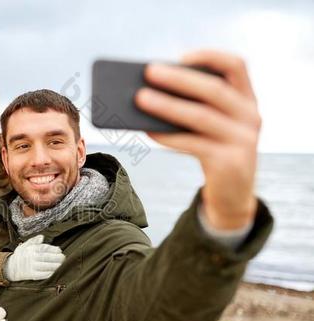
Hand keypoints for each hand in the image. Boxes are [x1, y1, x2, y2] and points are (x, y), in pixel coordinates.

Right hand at [3, 235, 64, 280]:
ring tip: (62, 265)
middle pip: (47, 257)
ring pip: (46, 266)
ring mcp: (32, 266)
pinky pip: (43, 275)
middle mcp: (32, 257)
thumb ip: (34, 241)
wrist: (9, 268)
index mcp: (31, 249)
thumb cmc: (20, 256)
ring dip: (56, 266)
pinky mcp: (32, 275)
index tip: (60, 251)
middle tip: (64, 258)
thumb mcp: (24, 245)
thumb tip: (42, 237)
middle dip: (57, 258)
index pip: (45, 248)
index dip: (54, 250)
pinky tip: (55, 272)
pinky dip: (50, 273)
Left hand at [134, 49, 259, 229]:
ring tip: (139, 98)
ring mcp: (243, 140)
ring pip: (201, 116)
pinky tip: (148, 130)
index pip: (236, 66)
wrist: (232, 195)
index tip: (180, 56)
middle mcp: (250, 117)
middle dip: (179, 79)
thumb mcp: (210, 127)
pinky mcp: (229, 163)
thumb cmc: (213, 151)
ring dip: (167, 105)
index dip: (209, 57)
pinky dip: (169, 135)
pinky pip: (193, 144)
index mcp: (247, 100)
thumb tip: (148, 92)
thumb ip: (194, 107)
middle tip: (148, 71)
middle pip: (214, 89)